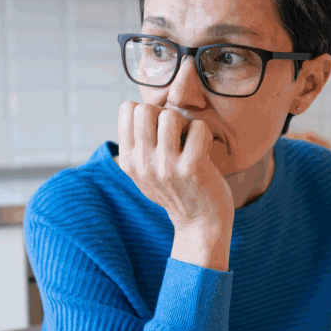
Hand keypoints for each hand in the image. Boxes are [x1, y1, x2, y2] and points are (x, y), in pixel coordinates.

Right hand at [117, 101, 233, 270]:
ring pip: (170, 115)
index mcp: (128, 161)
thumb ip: (137, 146)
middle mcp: (143, 164)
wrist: (199, 223)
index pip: (127, 110)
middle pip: (145, 109)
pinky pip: (198, 128)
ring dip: (184, 124)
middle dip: (164, 114)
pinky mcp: (191, 168)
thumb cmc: (176, 190)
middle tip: (176, 134)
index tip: (159, 130)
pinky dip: (203, 134)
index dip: (147, 112)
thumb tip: (132, 108)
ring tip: (188, 142)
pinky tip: (203, 150)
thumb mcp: (145, 173)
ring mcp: (166, 167)